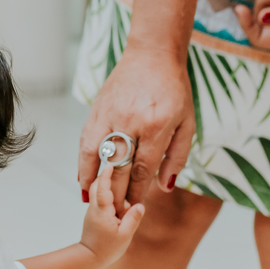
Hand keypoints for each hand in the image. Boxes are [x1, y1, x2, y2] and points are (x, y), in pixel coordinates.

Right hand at [78, 41, 193, 213]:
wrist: (152, 54)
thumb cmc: (174, 89)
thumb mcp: (187, 122)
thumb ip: (177, 156)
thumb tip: (164, 187)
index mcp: (156, 127)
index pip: (142, 169)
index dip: (136, 193)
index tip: (134, 210)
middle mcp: (130, 122)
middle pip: (118, 168)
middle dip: (115, 194)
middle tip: (113, 214)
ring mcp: (110, 115)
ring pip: (96, 155)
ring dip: (92, 180)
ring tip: (89, 200)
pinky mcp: (97, 110)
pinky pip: (86, 141)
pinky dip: (83, 162)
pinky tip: (83, 177)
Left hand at [80, 164, 144, 265]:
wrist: (89, 258)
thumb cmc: (107, 249)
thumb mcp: (125, 235)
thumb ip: (133, 218)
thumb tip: (140, 205)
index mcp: (102, 211)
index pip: (102, 188)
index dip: (106, 174)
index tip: (111, 163)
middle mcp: (95, 208)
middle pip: (97, 185)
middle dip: (106, 174)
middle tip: (118, 165)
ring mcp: (92, 211)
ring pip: (98, 192)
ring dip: (108, 184)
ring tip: (123, 181)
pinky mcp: (93, 215)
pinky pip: (100, 199)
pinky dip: (108, 194)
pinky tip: (120, 198)